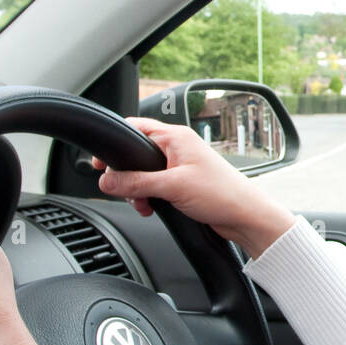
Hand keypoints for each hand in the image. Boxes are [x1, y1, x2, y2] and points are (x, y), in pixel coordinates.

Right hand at [92, 117, 294, 257]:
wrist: (245, 216)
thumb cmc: (221, 194)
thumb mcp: (172, 186)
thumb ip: (136, 183)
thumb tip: (107, 181)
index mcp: (176, 137)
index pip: (135, 128)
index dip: (115, 144)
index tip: (100, 162)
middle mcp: (178, 147)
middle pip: (136, 155)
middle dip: (127, 176)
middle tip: (125, 191)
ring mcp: (180, 166)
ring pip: (143, 173)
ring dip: (137, 190)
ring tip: (143, 204)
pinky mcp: (182, 183)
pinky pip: (155, 186)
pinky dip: (148, 197)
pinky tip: (151, 208)